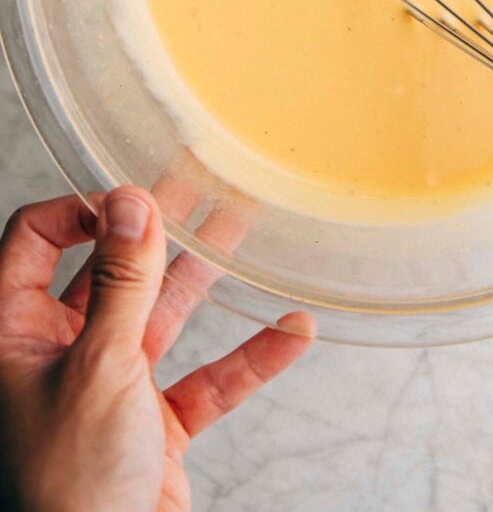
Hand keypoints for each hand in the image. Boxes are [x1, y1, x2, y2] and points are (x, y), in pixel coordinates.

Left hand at [0, 187, 314, 511]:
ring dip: (206, 277)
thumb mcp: (99, 366)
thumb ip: (119, 282)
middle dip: (158, 229)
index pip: (34, 240)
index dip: (80, 210)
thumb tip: (128, 201)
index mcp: (17, 333)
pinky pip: (207, 378)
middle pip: (111, 270)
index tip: (132, 193)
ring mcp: (110, 385)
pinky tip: (291, 331)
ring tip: (244, 226)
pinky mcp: (154, 422)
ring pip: (163, 314)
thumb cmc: (69, 488)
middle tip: (199, 184)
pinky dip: (250, 358)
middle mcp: (61, 351)